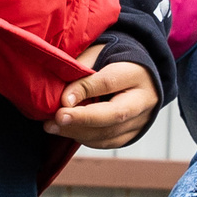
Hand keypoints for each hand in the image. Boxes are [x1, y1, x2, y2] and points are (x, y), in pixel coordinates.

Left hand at [45, 50, 160, 148]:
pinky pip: (107, 142)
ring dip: (78, 132)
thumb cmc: (111, 60)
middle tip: (54, 121)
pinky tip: (68, 130)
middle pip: (115, 115)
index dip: (85, 91)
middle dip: (81, 120)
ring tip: (52, 126)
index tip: (63, 100)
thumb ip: (82, 70)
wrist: (137, 73)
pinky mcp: (133, 134)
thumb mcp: (97, 53)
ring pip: (110, 133)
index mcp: (135, 73)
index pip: (110, 83)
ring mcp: (141, 120)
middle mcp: (144, 100)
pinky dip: (85, 138)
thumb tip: (65, 99)